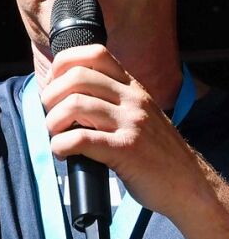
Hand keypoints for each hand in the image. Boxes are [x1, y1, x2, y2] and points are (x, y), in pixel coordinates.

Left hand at [40, 43, 201, 220]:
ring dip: (52, 122)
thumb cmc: (155, 153)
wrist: (188, 184)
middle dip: (50, 96)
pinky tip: (62, 152)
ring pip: (74, 105)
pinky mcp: (127, 150)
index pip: (94, 53)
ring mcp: (131, 123)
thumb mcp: (138, 113)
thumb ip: (111, 100)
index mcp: (132, 87)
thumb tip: (66, 96)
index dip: (63, 66)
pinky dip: (61, 145)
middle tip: (50, 116)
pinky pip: (81, 139)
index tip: (53, 87)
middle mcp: (132, 99)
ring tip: (55, 136)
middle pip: (76, 77)